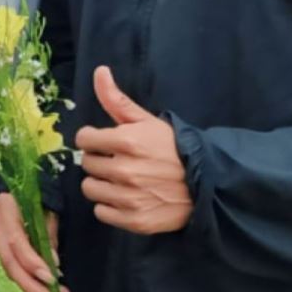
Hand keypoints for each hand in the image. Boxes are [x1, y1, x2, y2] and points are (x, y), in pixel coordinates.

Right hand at [0, 192, 65, 291]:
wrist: (20, 188)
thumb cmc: (38, 196)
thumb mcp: (48, 209)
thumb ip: (48, 235)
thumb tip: (53, 264)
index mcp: (6, 206)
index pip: (16, 240)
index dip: (32, 261)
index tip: (51, 278)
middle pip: (8, 258)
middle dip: (28, 282)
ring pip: (7, 264)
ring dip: (28, 284)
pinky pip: (9, 264)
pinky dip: (25, 277)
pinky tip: (40, 286)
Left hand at [77, 65, 193, 234]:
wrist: (208, 184)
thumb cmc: (174, 149)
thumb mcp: (147, 120)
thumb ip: (117, 99)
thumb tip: (99, 71)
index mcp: (126, 142)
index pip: (84, 139)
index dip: (94, 139)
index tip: (106, 142)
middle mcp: (125, 170)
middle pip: (87, 164)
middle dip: (100, 160)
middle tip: (119, 161)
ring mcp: (129, 197)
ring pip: (90, 188)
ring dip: (102, 184)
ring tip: (122, 181)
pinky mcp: (134, 220)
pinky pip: (101, 212)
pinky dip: (110, 207)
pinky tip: (126, 198)